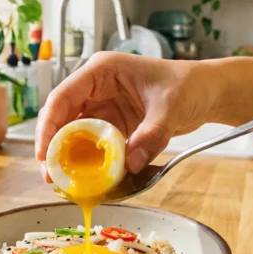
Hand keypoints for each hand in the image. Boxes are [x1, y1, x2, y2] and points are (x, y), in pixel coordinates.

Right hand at [36, 52, 215, 174]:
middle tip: (51, 176)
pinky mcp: (113, 123)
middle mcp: (96, 87)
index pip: (63, 97)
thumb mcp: (170, 109)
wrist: (208, 92)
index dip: (49, 126)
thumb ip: (150, 136)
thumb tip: (129, 164)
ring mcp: (103, 106)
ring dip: (70, 156)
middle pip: (62, 117)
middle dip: (54, 146)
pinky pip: (94, 144)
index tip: (44, 154)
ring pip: (74, 133)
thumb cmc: (188, 86)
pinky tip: (89, 178)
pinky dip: (90, 161)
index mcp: (102, 71)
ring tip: (66, 182)